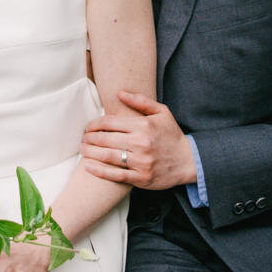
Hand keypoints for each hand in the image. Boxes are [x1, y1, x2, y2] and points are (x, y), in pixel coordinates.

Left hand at [81, 91, 196, 189]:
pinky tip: (88, 166)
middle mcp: (141, 143)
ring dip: (90, 152)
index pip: (110, 122)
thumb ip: (140, 101)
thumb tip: (119, 92)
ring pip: (108, 156)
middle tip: (82, 139)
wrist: (189, 161)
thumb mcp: (162, 112)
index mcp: (143, 125)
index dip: (94, 124)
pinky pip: (116, 175)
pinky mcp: (141, 178)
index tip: (88, 127)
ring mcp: (141, 162)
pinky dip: (99, 171)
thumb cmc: (172, 135)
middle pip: (105, 139)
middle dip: (89, 138)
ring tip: (82, 150)